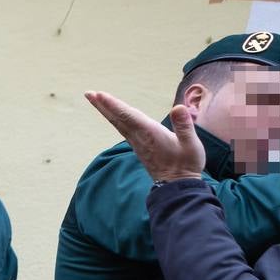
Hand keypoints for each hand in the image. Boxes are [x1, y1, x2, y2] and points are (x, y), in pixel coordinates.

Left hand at [85, 92, 204, 182]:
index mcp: (150, 133)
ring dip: (107, 111)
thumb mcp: (190, 144)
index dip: (114, 105)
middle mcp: (139, 137)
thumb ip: (184, 126)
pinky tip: (113, 116)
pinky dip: (116, 119)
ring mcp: (137, 143)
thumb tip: (178, 107)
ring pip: (118, 123)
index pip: (128, 115)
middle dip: (103, 105)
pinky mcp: (138, 146)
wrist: (176, 186)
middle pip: (118, 118)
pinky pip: (123, 129)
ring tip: (96, 99)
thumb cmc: (186, 164)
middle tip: (89, 93)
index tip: (100, 95)